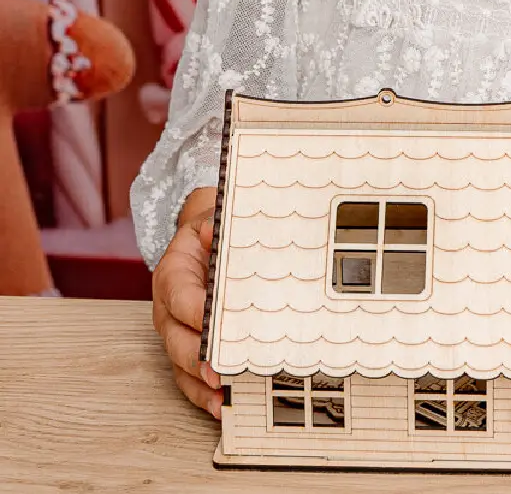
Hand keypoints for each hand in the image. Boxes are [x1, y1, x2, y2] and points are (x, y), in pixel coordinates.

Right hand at [151, 197, 222, 417]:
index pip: (180, 298)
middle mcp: (168, 312)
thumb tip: (214, 231)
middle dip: (198, 358)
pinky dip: (203, 395)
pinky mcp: (186, 352)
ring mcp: (176, 335)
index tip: (213, 323)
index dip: (196, 313)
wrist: (201, 244)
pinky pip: (189, 379)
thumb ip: (211, 227)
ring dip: (201, 384)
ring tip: (224, 397)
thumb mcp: (208, 222)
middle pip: (177, 340)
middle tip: (219, 370)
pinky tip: (221, 406)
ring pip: (181, 366)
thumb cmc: (207, 237)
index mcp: (171, 277)